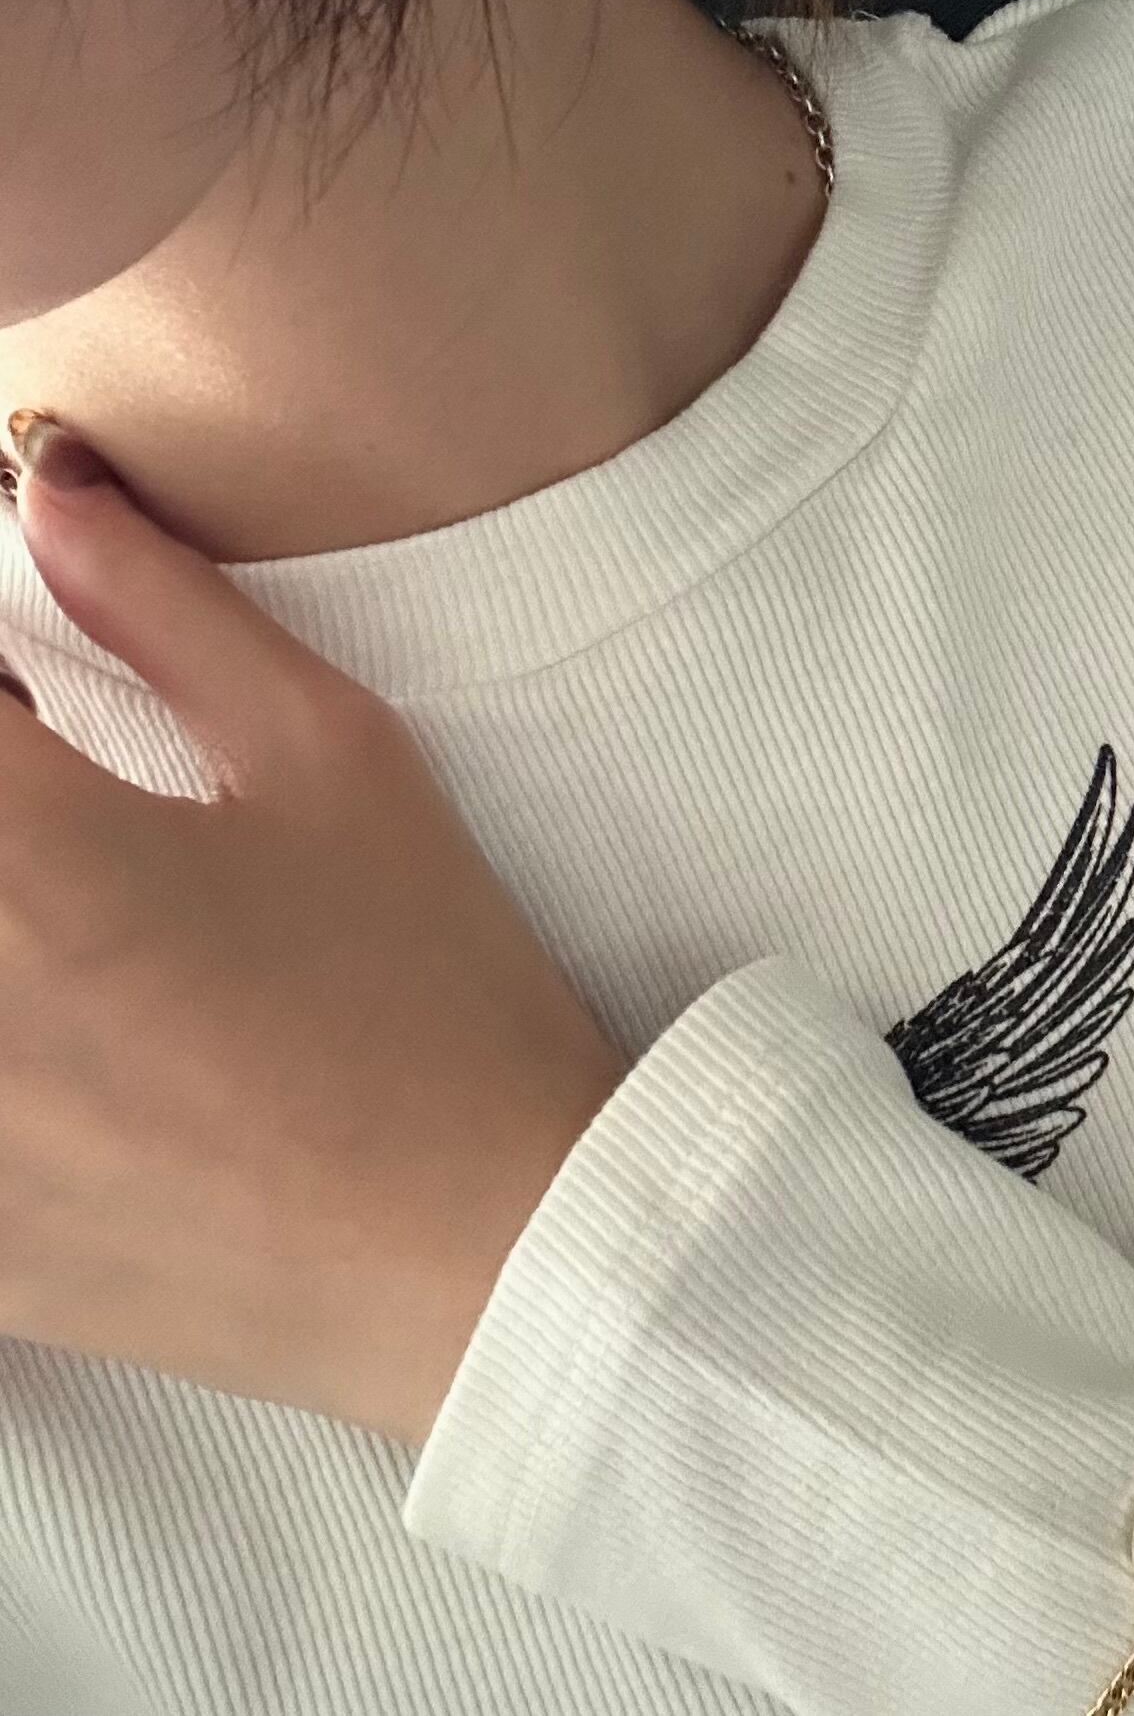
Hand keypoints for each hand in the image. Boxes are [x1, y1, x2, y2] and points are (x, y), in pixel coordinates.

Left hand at [0, 414, 631, 1446]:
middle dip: (1, 788)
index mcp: (25, 847)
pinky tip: (92, 1044)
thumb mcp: (337, 762)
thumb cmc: (431, 992)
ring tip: (94, 918)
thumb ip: (166, 608)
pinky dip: (15, 1043)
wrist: (483, 1248)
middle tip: (66, 785)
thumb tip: (53, 486)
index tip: (39, 693)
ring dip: (15, 909)